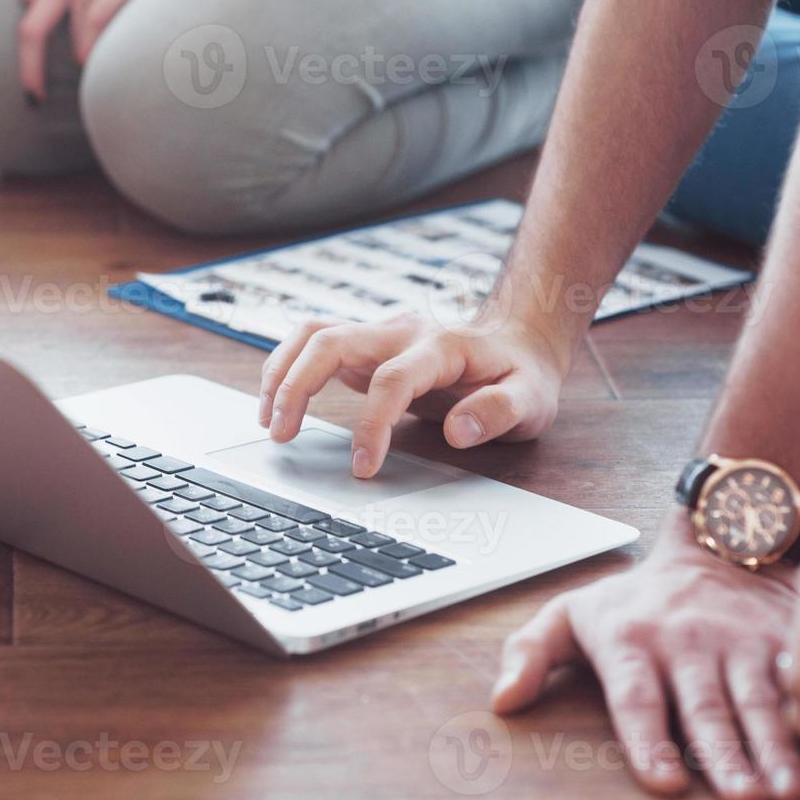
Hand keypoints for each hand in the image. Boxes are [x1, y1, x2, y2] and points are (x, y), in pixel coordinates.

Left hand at [17, 0, 217, 100]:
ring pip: (82, 42)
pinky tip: (125, 59)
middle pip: (35, 32)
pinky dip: (109, 54)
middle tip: (39, 100)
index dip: (25, 61)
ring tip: (123, 60)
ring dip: (97, 59)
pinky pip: (103, 32)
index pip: (29, 20)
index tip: (32, 92)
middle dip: (33, 72)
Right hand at [258, 313, 566, 477]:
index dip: (372, 424)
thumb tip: (459, 431)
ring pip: (312, 333)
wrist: (517, 341)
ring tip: (268, 419)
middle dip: (297, 385)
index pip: (392, 379)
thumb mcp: (531, 399)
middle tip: (281, 435)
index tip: (362, 468)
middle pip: (331, 339)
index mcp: (441, 346)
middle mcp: (402, 332)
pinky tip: (277, 404)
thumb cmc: (521, 376)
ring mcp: (379, 334)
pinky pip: (313, 343)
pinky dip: (287, 369)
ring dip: (281, 371)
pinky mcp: (364, 344)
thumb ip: (499, 412)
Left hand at [492, 512, 799, 799]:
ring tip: (790, 792)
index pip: (638, 696)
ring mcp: (741, 642)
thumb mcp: (571, 612)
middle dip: (726, 753)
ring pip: (761, 700)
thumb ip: (531, 653)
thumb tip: (503, 700)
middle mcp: (688, 643)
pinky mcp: (786, 642)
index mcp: (632, 641)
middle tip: (743, 798)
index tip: (663, 781)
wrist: (717, 541)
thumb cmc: (636, 600)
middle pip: (706, 705)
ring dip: (778, 748)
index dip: (649, 739)